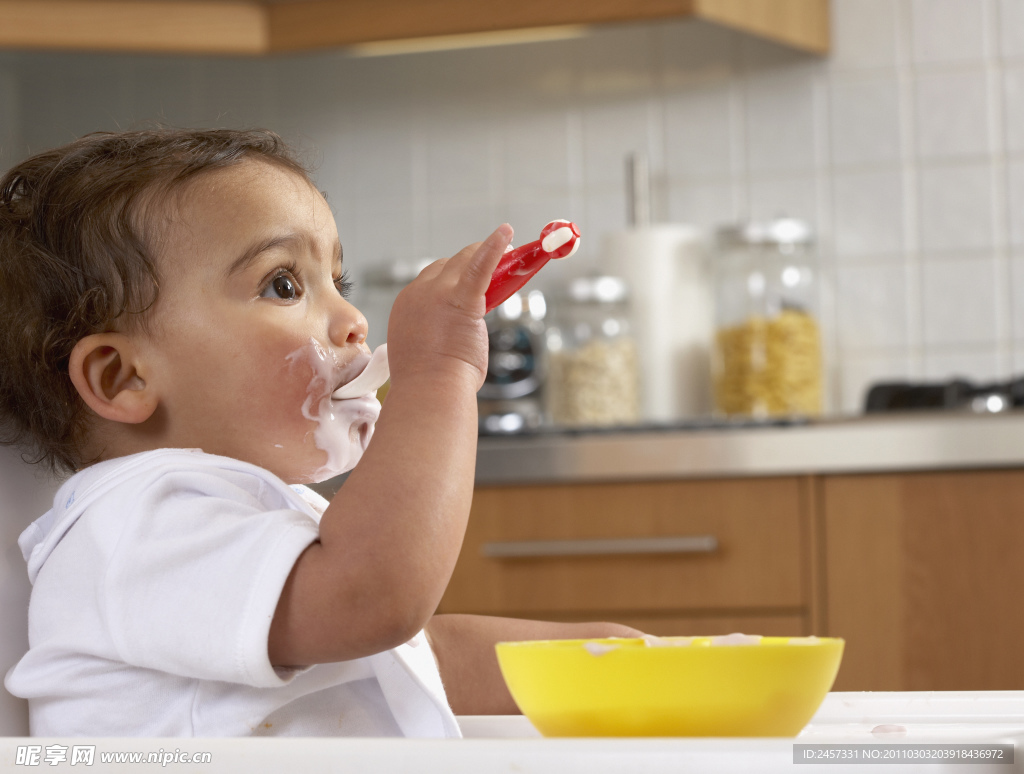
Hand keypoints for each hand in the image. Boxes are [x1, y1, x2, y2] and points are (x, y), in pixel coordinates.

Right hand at [386, 225, 512, 390]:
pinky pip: (479, 265)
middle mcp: (418, 294)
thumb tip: (453, 333)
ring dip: (484, 254)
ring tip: (509, 252)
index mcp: (406, 306)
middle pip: (446, 266)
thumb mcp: (422, 350)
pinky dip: (494, 247)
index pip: (430, 281)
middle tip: (495, 267)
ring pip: (463, 260)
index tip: (466, 285)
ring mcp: (437, 293)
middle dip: (468, 264)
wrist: (432, 391)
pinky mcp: (462, 299)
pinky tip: (507, 233)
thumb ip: (435, 331)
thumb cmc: (431, 383)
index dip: (451, 280)